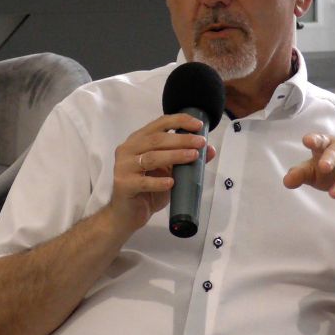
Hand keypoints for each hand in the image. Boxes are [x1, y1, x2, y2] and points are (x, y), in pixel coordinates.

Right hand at [109, 114, 216, 231]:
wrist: (127, 214)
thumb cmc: (148, 190)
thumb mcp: (170, 172)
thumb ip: (185, 159)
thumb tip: (210, 150)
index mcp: (138, 140)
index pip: (159, 124)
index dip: (180, 121)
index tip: (199, 125)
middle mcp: (128, 149)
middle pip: (156, 139)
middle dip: (181, 139)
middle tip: (200, 143)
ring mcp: (123, 167)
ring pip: (151, 157)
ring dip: (174, 156)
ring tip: (192, 156)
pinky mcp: (123, 184)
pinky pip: (144, 182)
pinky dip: (159, 182)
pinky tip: (172, 182)